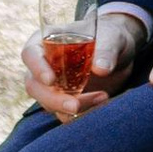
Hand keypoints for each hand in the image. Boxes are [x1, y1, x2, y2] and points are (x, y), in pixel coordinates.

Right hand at [18, 5, 144, 123]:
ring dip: (71, 108)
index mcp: (45, 42)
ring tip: (102, 98)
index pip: (31, 54)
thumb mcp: (113, 38)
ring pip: (48, 103)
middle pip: (34, 86)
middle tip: (75, 106)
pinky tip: (100, 105)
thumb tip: (101, 69)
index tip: (51, 81)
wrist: (121, 54)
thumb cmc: (111, 37)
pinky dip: (80, 114)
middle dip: (53, 99)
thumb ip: (107, 50)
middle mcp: (44, 65)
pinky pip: (64, 113)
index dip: (37, 68)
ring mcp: (52, 86)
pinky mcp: (64, 100)